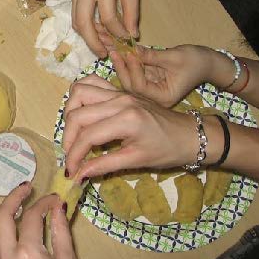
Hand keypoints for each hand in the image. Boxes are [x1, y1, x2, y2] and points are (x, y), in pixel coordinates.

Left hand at [0, 185, 96, 258]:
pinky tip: (13, 244)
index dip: (42, 203)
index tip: (51, 199)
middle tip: (25, 190)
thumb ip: (61, 231)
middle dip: (12, 199)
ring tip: (15, 214)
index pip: (30, 217)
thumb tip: (57, 206)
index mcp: (28, 256)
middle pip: (0, 218)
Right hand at [62, 77, 196, 178]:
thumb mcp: (136, 160)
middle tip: (71, 156)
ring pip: (79, 92)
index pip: (88, 136)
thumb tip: (77, 175)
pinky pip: (91, 83)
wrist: (190, 134)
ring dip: (70, 113)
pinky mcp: (119, 89)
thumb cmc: (168, 150)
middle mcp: (119, 100)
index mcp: (127, 119)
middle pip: (77, 114)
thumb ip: (104, 165)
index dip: (74, 155)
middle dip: (68, 138)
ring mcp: (119, 91)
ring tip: (75, 134)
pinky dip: (80, 96)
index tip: (70, 171)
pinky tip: (83, 113)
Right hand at [71, 0, 139, 56]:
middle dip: (93, 42)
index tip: (126, 40)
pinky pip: (75, 12)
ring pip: (75, 20)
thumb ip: (131, 9)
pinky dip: (84, 24)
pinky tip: (95, 29)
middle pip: (83, 22)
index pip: (108, 16)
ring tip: (100, 45)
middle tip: (103, 54)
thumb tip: (131, 34)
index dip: (118, 32)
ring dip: (86, 36)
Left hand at [110, 44, 216, 107]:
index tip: (129, 53)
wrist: (208, 63)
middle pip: (131, 85)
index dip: (133, 69)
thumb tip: (131, 50)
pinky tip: (120, 51)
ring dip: (122, 64)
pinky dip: (128, 63)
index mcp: (164, 97)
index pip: (140, 87)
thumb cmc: (196, 61)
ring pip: (130, 79)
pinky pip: (135, 73)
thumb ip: (151, 56)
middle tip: (115, 50)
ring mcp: (151, 91)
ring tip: (114, 48)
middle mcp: (155, 98)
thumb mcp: (173, 57)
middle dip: (123, 68)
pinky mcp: (149, 81)